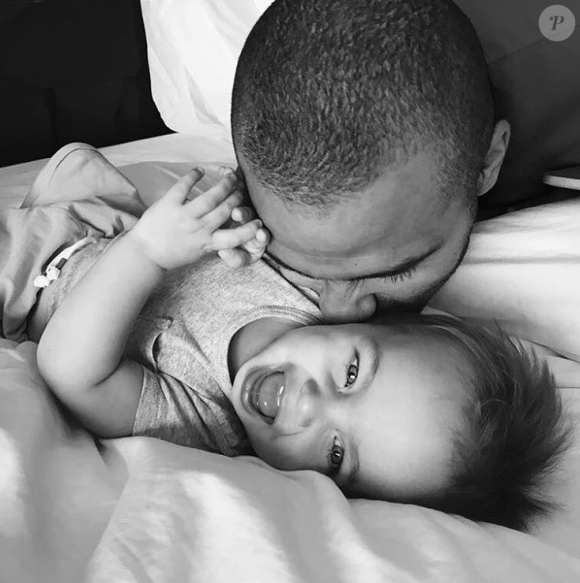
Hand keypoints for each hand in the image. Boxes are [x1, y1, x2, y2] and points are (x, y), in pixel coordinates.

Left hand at [129, 168, 262, 269]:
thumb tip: (230, 230)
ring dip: (224, 185)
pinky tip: (201, 170)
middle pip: (225, 210)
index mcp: (207, 244)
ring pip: (210, 197)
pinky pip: (183, 186)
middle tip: (243, 189)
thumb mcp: (198, 253)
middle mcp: (198, 230)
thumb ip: (213, 241)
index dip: (250, 230)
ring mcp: (184, 216)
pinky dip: (193, 176)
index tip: (259, 222)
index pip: (235, 237)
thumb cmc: (173, 254)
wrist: (146, 254)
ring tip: (231, 177)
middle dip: (237, 198)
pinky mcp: (169, 205)